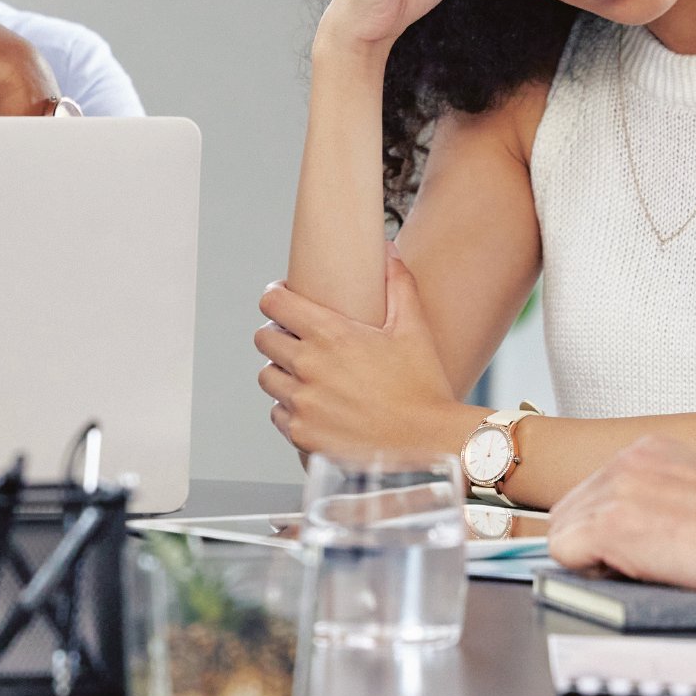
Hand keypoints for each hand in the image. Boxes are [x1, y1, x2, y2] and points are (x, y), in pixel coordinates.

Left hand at [255, 249, 471, 456]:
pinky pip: (278, 414)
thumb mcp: (414, 331)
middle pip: (263, 340)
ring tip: (307, 376)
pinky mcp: (301, 435)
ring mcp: (302, 404)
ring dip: (282, 373)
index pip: (274, 304)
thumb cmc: (425, 388)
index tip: (283, 299)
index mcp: (330, 336)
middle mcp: (308, 368)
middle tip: (298, 341)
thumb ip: (398, 285)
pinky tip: (315, 408)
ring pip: (268, 378)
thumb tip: (388, 249)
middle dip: (278, 336)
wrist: (432, 445)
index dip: (275, 298)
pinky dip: (290, 409)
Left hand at [548, 436, 695, 596]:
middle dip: (590, 540)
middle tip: (635, 562)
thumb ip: (659, 493)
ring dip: (593, 556)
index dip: (604, 524)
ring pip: (562, 530)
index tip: (629, 543)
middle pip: (568, 508)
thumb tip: (636, 522)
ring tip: (644, 567)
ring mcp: (613, 492)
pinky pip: (564, 553)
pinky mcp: (610, 526)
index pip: (593, 490)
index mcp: (646, 452)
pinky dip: (589, 570)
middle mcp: (623, 464)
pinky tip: (633, 573)